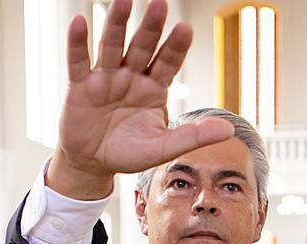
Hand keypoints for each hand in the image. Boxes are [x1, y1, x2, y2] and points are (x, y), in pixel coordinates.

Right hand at [46, 0, 233, 199]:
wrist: (93, 163)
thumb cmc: (129, 152)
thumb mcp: (163, 148)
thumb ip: (193, 137)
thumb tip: (228, 130)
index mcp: (154, 87)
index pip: (168, 62)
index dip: (175, 46)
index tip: (185, 29)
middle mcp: (131, 76)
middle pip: (142, 47)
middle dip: (150, 27)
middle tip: (160, 4)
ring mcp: (105, 78)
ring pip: (112, 46)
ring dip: (116, 24)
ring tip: (123, 1)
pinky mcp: (81, 86)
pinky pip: (79, 61)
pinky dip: (78, 43)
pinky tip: (80, 22)